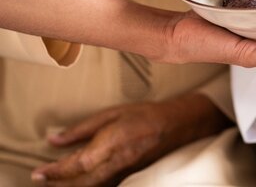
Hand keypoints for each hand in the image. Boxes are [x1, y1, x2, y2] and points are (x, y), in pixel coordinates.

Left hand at [30, 94, 230, 186]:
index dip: (55, 171)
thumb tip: (55, 139)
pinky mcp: (131, 175)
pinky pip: (105, 185)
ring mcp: (125, 171)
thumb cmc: (145, 115)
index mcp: (111, 143)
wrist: (178, 125)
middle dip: (58, 184)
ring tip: (55, 183)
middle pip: (81, 183)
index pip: (77, 164)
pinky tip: (81, 182)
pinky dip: (89, 186)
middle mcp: (118, 162)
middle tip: (41, 179)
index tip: (38, 171)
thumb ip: (82, 128)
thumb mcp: (112, 113)